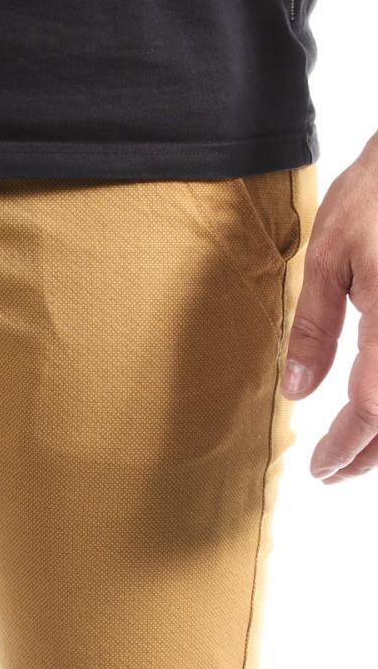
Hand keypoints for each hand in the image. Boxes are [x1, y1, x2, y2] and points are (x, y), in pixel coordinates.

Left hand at [281, 136, 377, 481]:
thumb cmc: (376, 197)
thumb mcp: (329, 260)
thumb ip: (316, 330)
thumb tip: (297, 391)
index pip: (374, 408)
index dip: (349, 446)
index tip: (322, 469)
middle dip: (373, 453)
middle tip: (334, 472)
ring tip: (358, 451)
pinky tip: (376, 407)